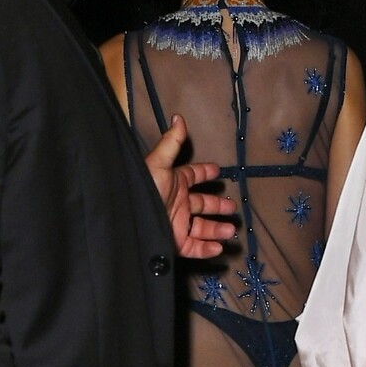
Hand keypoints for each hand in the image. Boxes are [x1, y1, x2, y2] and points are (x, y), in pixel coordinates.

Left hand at [145, 114, 236, 260]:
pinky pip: (194, 247)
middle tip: (233, 207)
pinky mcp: (175, 242)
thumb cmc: (145, 189)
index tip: (218, 171)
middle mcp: (178, 203)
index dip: (205, 172)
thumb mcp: (158, 163)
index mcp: (174, 183)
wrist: (132, 220)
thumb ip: (171, 142)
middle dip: (218, 206)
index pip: (193, 176)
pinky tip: (218, 247)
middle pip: (203, 204)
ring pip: (202, 227)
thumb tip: (178, 117)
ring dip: (217, 229)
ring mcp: (177, 224)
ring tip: (231, 230)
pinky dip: (207, 249)